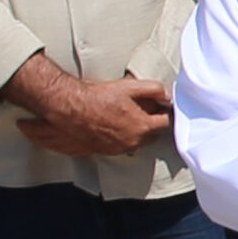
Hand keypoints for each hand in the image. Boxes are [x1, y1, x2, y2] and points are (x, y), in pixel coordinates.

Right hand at [3, 55, 174, 158]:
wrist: (71, 109)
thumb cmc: (98, 97)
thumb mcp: (129, 87)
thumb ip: (153, 89)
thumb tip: (167, 95)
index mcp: (142, 127)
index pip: (165, 123)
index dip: (163, 113)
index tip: (160, 107)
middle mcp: (133, 142)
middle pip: (153, 135)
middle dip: (151, 124)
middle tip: (143, 110)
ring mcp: (119, 149)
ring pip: (137, 142)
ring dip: (136, 132)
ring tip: (125, 117)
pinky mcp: (105, 152)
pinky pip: (121, 146)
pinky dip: (121, 138)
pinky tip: (112, 126)